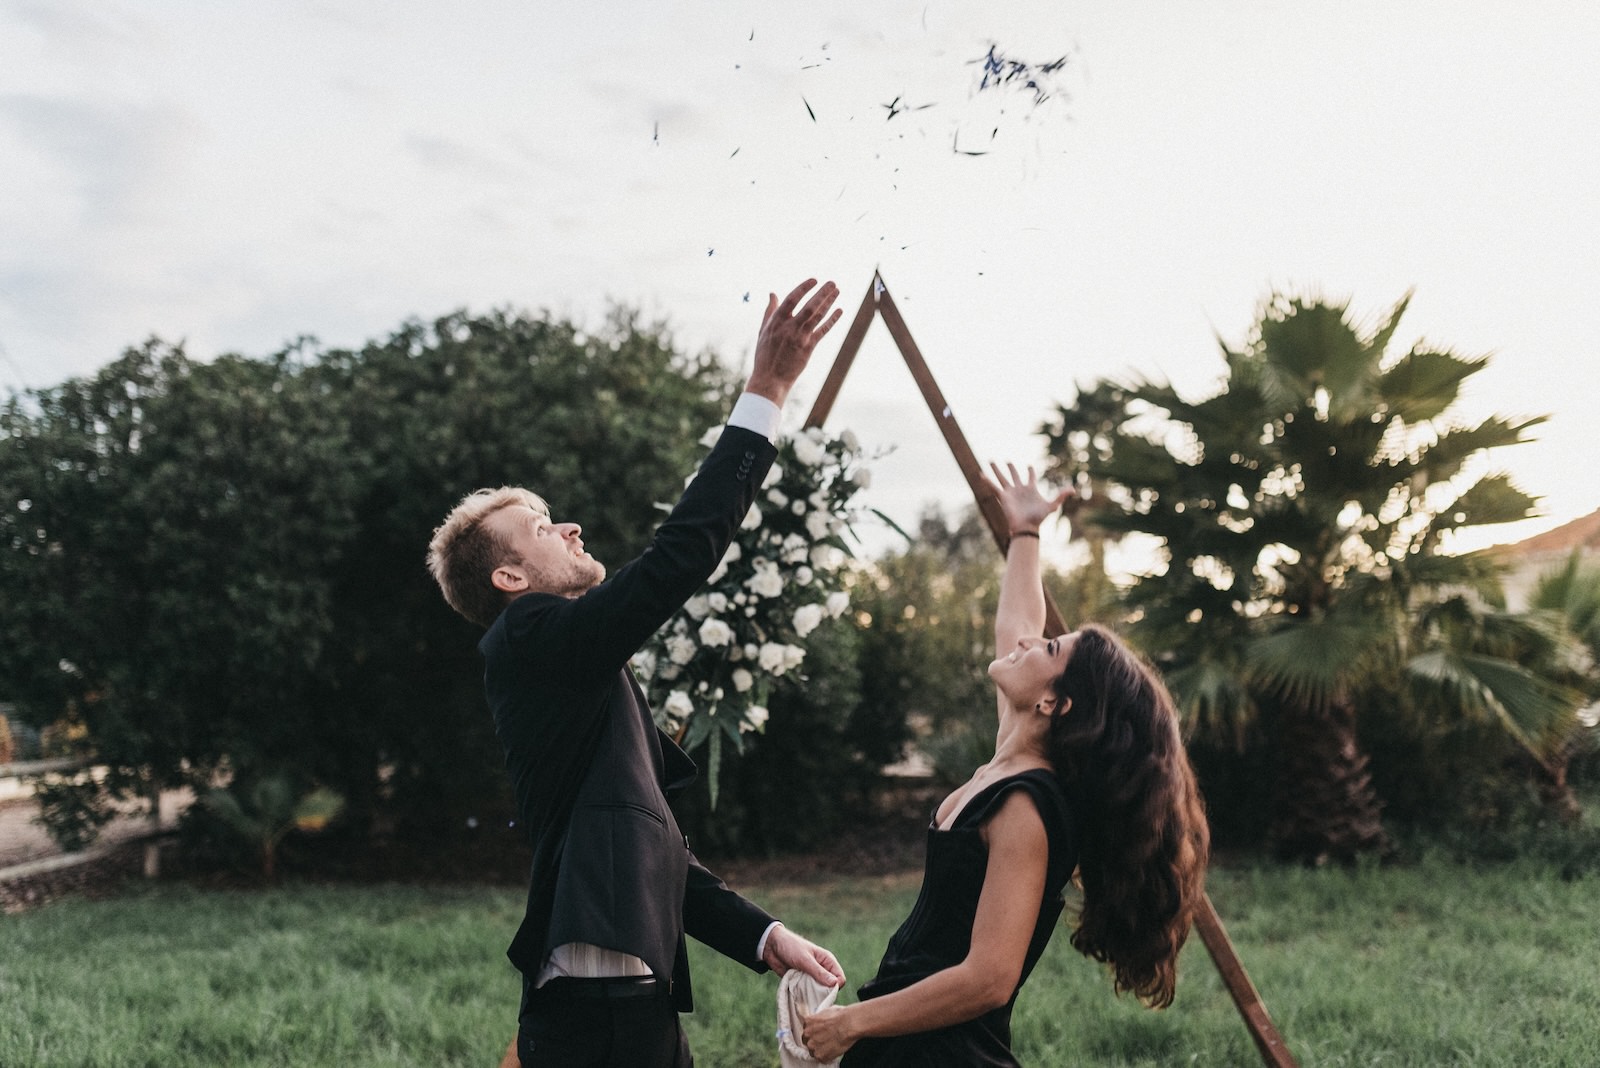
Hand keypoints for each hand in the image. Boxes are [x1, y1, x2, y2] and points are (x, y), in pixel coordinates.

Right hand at [745, 279, 843, 405]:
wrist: (770, 379)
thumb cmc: (765, 354)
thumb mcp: (763, 331)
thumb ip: (769, 311)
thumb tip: (773, 293)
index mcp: (776, 322)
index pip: (791, 299)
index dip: (803, 288)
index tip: (814, 280)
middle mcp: (788, 328)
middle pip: (808, 306)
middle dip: (821, 293)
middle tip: (832, 283)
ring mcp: (799, 338)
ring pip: (817, 316)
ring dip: (828, 303)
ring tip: (837, 291)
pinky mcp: (808, 348)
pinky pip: (822, 331)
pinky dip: (832, 320)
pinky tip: (839, 311)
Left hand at [762, 924, 845, 987]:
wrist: (771, 947)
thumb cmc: (791, 947)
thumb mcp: (805, 959)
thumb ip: (819, 972)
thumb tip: (835, 983)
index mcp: (827, 961)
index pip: (840, 978)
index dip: (835, 987)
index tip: (824, 991)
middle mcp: (822, 970)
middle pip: (830, 988)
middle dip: (824, 994)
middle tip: (812, 994)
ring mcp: (812, 977)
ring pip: (819, 992)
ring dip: (813, 995)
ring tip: (804, 993)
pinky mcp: (802, 982)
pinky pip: (808, 993)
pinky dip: (805, 996)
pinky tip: (799, 995)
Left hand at [797, 1003, 856, 1062]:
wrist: (848, 1025)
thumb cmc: (841, 1016)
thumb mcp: (826, 1012)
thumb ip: (819, 1019)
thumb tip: (820, 1021)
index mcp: (808, 1022)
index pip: (806, 1030)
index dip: (813, 1033)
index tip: (818, 1034)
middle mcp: (807, 1034)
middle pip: (807, 1041)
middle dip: (814, 1041)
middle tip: (825, 1040)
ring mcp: (812, 1045)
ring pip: (813, 1051)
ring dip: (820, 1049)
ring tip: (830, 1045)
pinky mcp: (819, 1055)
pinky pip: (821, 1058)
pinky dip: (826, 1056)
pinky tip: (833, 1050)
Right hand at [985, 462, 1072, 535]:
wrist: (1026, 527)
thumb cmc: (1038, 518)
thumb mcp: (1052, 505)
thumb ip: (1061, 496)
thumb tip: (1073, 489)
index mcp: (1030, 489)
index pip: (1030, 477)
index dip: (1030, 471)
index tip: (1029, 466)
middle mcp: (1019, 489)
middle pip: (1014, 475)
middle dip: (1011, 468)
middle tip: (1008, 461)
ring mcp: (1010, 492)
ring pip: (1002, 478)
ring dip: (996, 469)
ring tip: (991, 461)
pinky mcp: (1003, 497)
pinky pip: (994, 487)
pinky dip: (987, 481)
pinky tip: (981, 474)